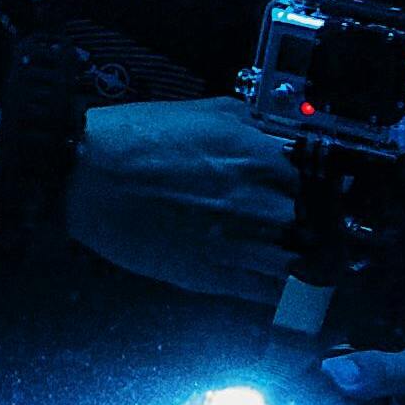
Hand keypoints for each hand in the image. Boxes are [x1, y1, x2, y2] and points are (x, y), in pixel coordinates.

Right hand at [64, 98, 298, 301]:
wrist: (87, 173)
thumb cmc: (137, 135)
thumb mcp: (205, 111)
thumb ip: (248, 126)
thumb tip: (269, 138)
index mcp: (262, 159)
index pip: (317, 185)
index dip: (317, 194)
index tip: (314, 200)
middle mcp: (261, 203)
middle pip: (313, 228)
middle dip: (311, 230)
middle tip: (305, 232)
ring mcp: (239, 244)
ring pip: (296, 267)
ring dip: (301, 267)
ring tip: (298, 267)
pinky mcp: (212, 276)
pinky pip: (265, 293)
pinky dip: (278, 293)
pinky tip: (279, 289)